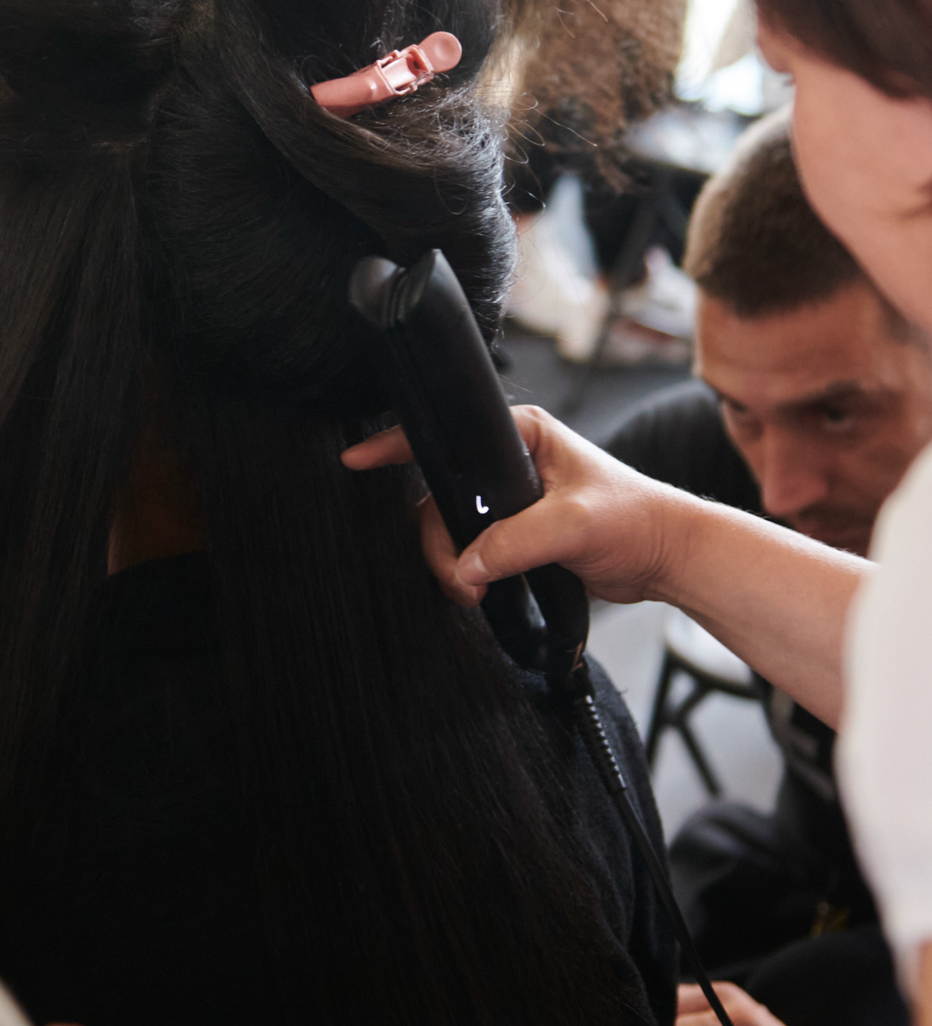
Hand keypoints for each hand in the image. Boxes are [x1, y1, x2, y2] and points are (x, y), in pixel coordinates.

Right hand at [342, 403, 684, 607]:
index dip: (398, 445)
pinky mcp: (516, 530)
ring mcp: (511, 497)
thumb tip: (466, 568)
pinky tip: (478, 589)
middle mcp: (511, 460)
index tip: (360, 458)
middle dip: (439, 540)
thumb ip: (514, 542)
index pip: (448, 433)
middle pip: (441, 495)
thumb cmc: (636, 519)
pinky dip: (466, 571)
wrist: (666, 557)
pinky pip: (470, 548)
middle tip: (457, 577)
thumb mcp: (572, 524)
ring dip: (453, 563)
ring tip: (474, 592)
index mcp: (522, 433)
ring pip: (452, 527)